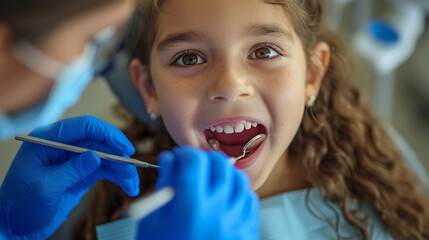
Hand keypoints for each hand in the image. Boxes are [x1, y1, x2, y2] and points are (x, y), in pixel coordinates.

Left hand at [0, 116, 139, 238]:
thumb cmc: (20, 203)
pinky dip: (117, 177)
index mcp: (48, 139)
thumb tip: (96, 155)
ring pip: (106, 156)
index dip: (108, 134)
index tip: (124, 148)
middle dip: (118, 156)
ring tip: (132, 185)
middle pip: (100, 142)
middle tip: (132, 171)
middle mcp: (64, 145)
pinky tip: (128, 186)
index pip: (84, 126)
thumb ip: (72, 169)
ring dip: (121, 169)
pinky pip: (104, 170)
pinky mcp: (82, 173)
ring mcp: (74, 159)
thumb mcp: (45, 186)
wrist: (15, 226)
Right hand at [137, 146, 258, 239]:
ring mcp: (235, 226)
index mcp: (190, 208)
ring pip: (240, 181)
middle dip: (207, 159)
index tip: (182, 157)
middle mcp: (217, 214)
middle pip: (221, 166)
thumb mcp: (153, 219)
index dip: (186, 154)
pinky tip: (226, 198)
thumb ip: (165, 184)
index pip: (195, 161)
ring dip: (225, 174)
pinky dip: (239, 193)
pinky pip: (250, 202)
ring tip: (212, 181)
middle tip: (197, 165)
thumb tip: (172, 159)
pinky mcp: (246, 236)